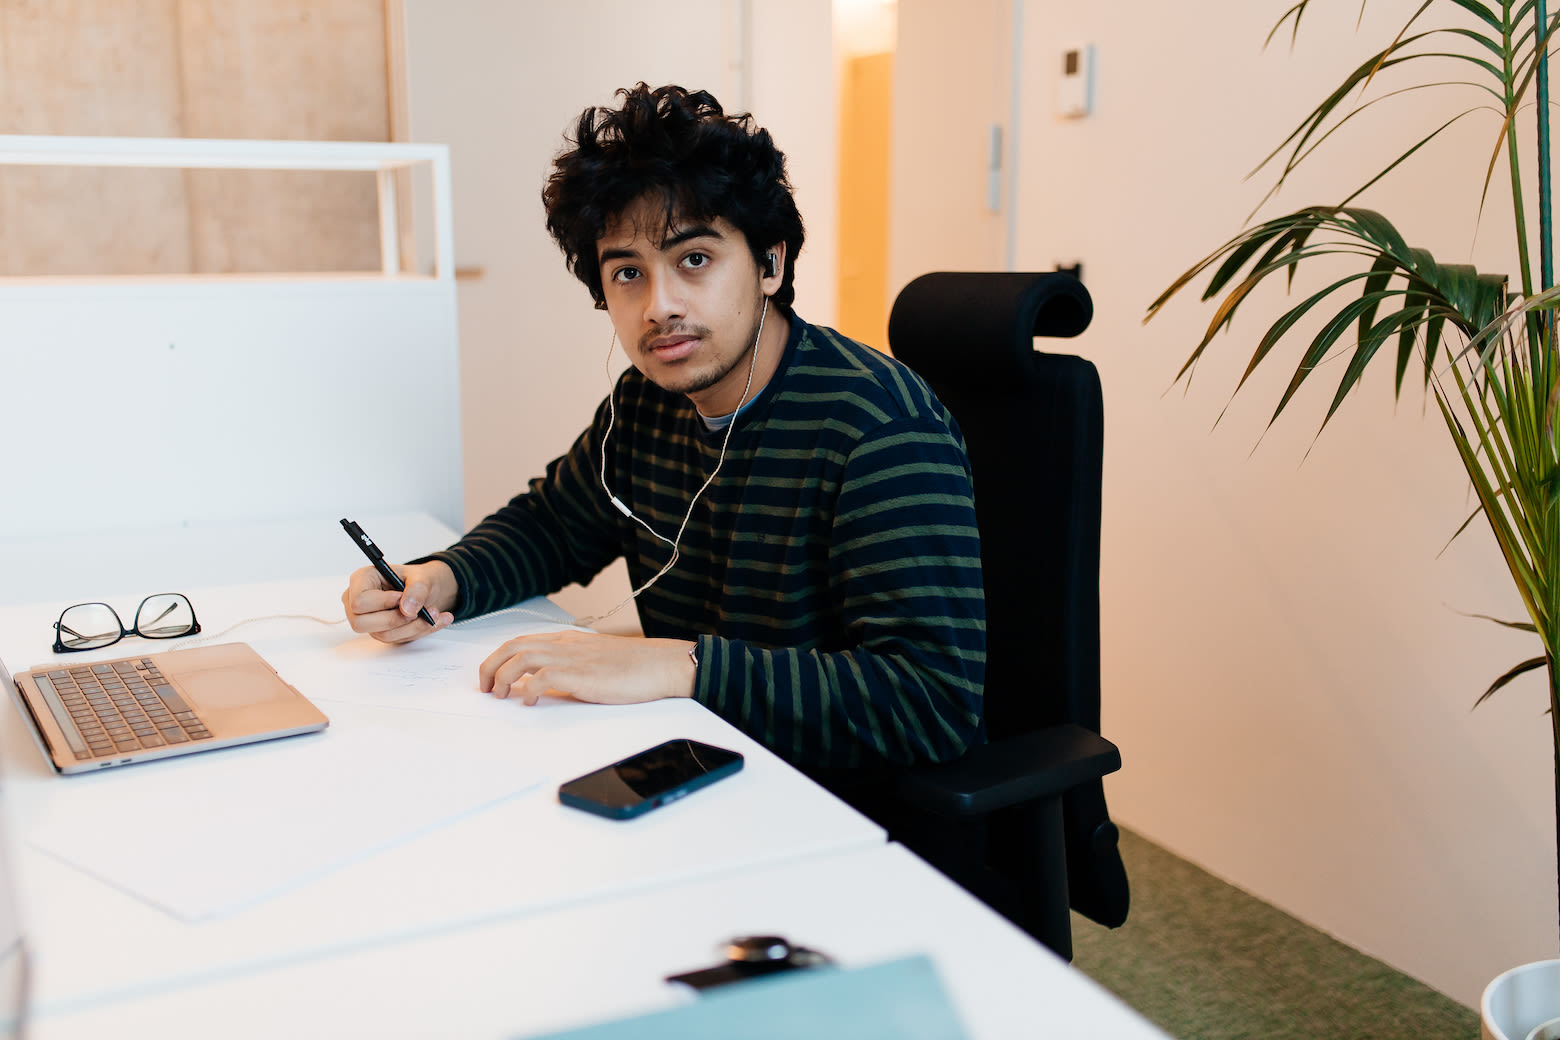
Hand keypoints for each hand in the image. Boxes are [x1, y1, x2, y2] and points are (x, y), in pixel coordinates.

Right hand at [342, 560, 457, 643]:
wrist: (426, 590)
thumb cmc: (416, 579)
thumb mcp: (422, 577)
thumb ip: (416, 589)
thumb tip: (407, 608)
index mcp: (362, 580)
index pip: (359, 601)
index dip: (382, 603)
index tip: (402, 598)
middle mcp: (359, 602)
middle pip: (361, 623)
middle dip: (395, 619)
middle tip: (419, 611)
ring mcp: (368, 619)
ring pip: (382, 634)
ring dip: (412, 627)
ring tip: (434, 614)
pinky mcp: (380, 632)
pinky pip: (396, 639)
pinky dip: (417, 631)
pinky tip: (433, 620)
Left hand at [479, 630, 696, 705]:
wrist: (661, 665)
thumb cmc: (633, 667)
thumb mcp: (593, 664)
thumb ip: (567, 671)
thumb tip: (542, 687)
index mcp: (566, 640)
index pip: (520, 641)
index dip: (497, 658)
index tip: (489, 677)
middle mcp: (564, 645)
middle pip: (513, 646)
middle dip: (490, 666)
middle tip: (484, 688)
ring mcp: (572, 658)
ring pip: (521, 658)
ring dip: (502, 676)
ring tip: (499, 695)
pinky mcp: (581, 675)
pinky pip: (543, 677)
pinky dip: (528, 688)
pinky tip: (528, 701)